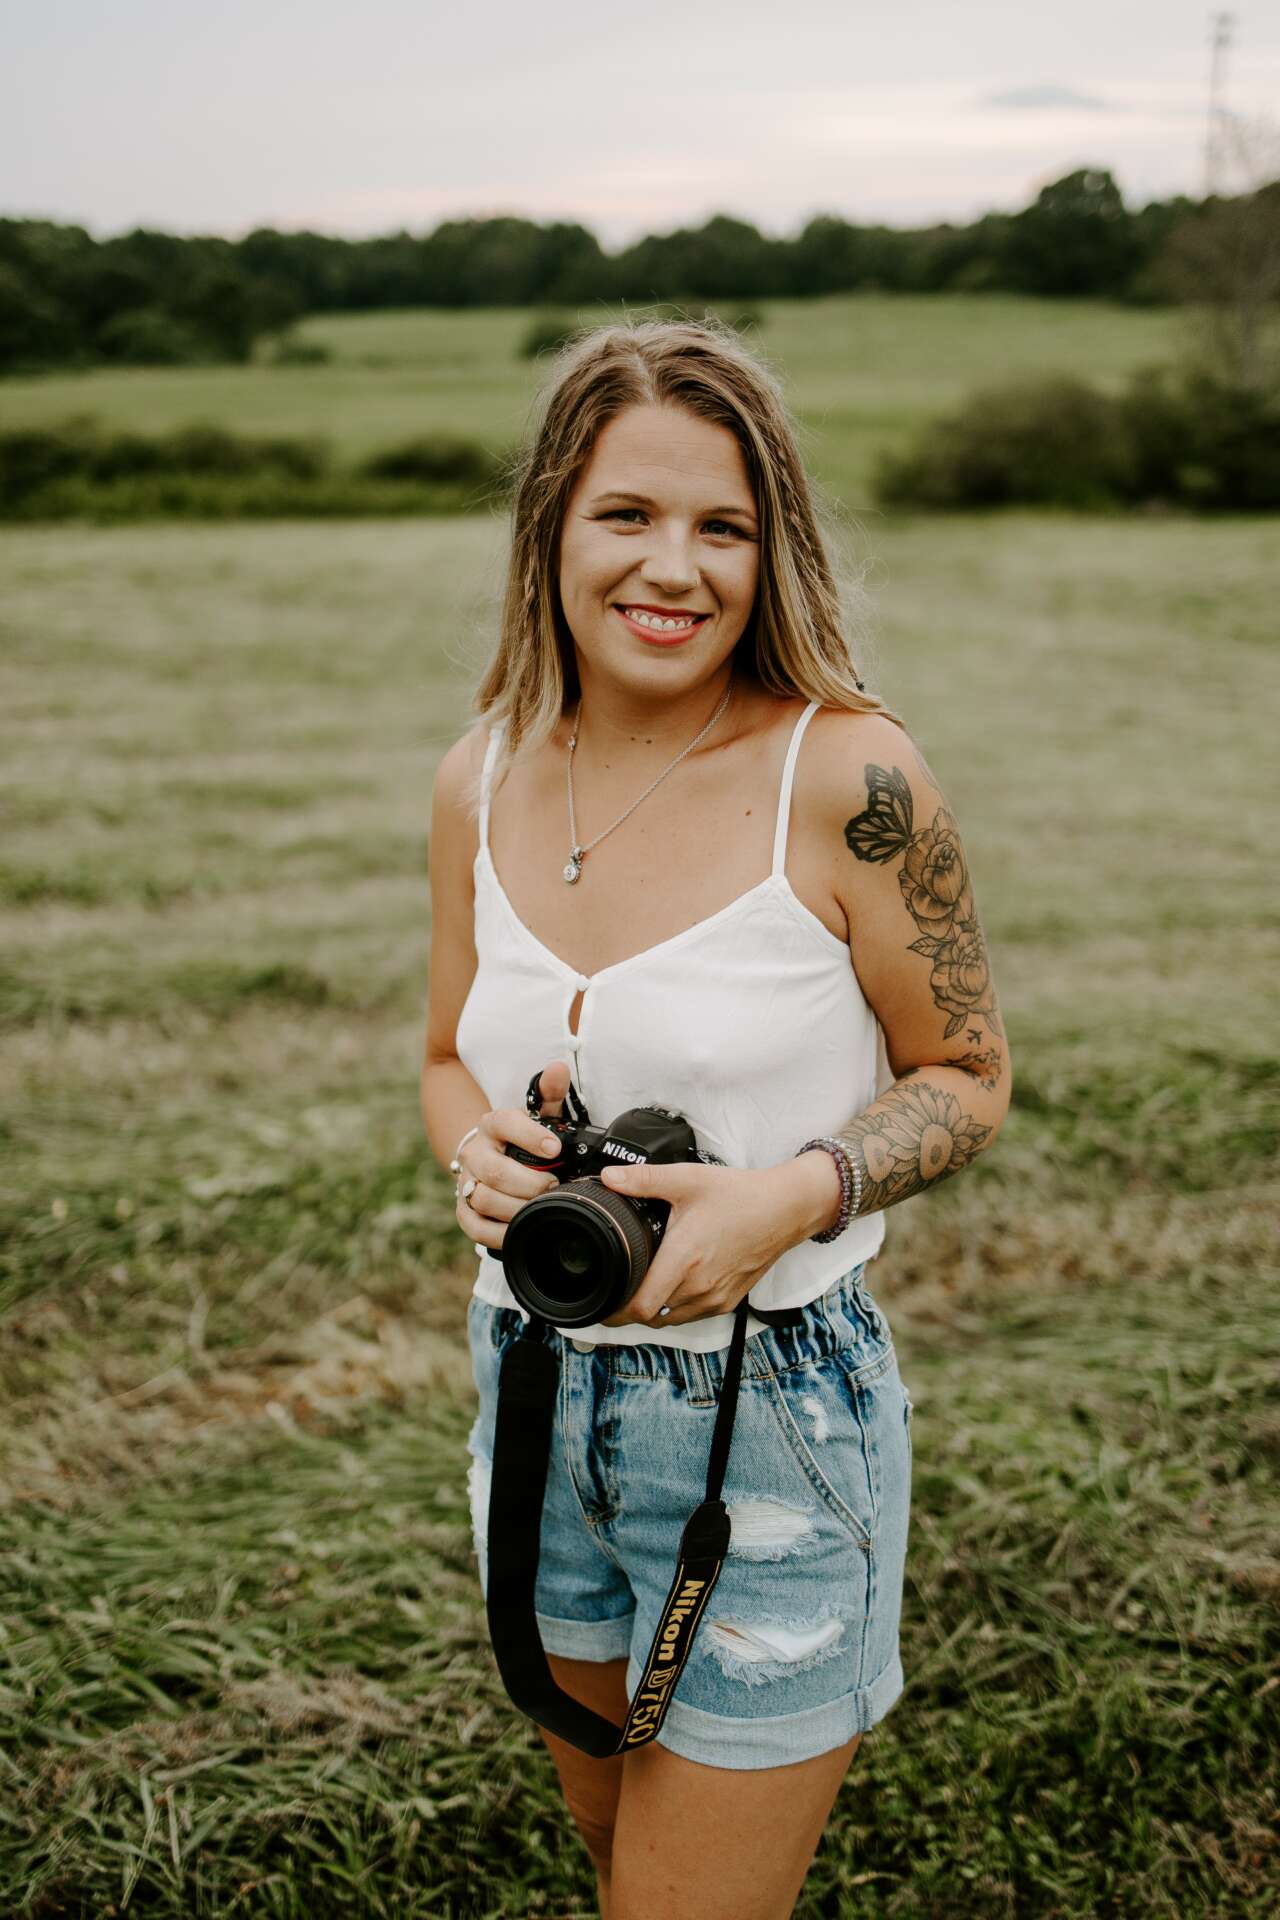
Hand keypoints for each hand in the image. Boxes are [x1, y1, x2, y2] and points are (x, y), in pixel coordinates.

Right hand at [455, 1060, 573, 1251]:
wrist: (490, 1156)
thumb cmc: (523, 1138)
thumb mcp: (538, 1114)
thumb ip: (550, 1093)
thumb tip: (558, 1068)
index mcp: (492, 1124)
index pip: (505, 1123)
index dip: (530, 1136)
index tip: (555, 1149)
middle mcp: (474, 1152)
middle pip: (494, 1170)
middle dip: (529, 1183)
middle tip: (554, 1187)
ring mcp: (466, 1181)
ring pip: (484, 1199)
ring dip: (517, 1208)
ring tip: (543, 1208)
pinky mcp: (463, 1209)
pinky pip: (475, 1227)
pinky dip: (499, 1233)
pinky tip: (522, 1229)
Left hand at [594, 1159, 803, 1328]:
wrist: (785, 1209)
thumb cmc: (739, 1195)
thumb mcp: (687, 1179)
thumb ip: (643, 1179)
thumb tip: (608, 1177)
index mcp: (683, 1259)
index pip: (640, 1307)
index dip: (615, 1312)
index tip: (602, 1303)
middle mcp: (699, 1286)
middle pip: (650, 1316)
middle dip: (629, 1309)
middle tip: (616, 1290)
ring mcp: (716, 1297)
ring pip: (671, 1319)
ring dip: (653, 1310)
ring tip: (641, 1288)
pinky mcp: (729, 1300)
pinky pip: (693, 1316)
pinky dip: (676, 1308)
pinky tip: (672, 1286)